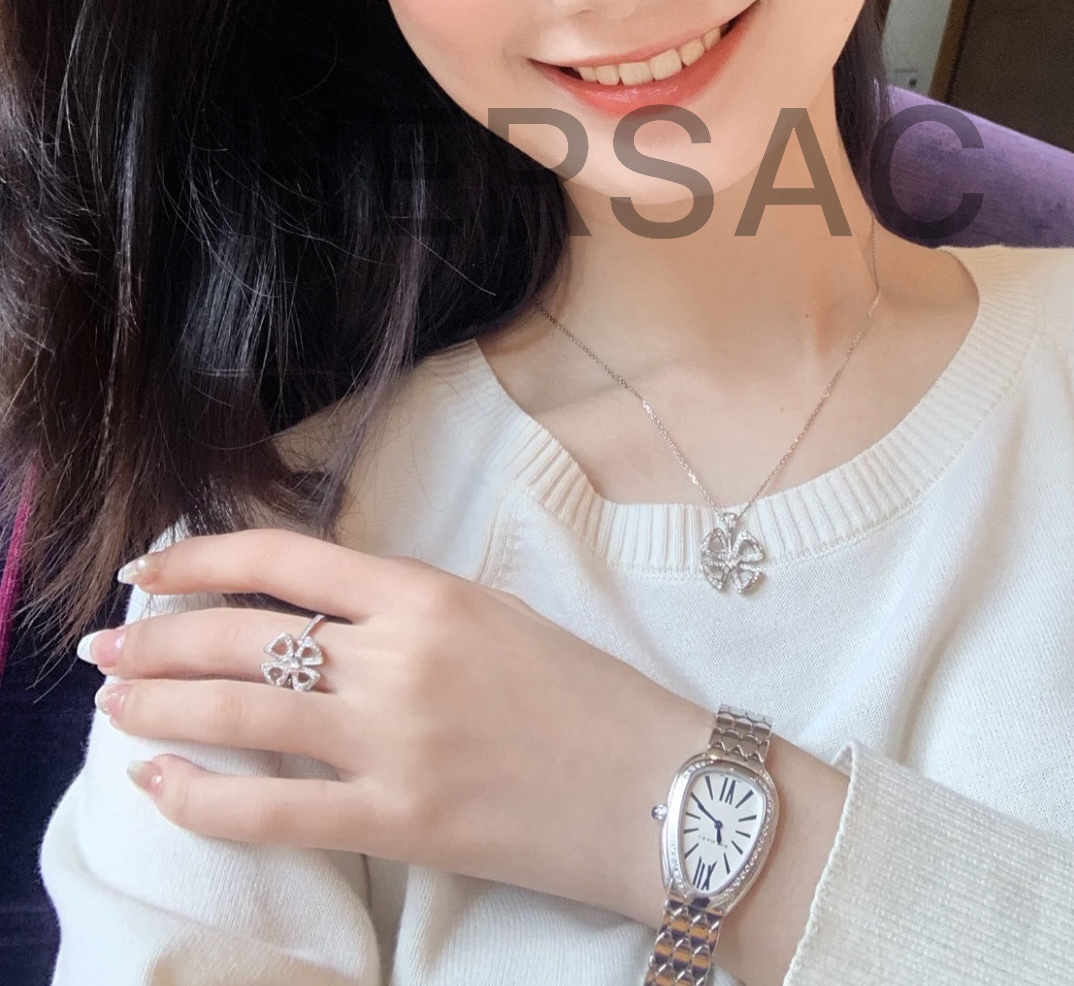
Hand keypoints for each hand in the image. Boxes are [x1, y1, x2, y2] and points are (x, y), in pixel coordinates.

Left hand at [79, 528, 710, 926]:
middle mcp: (399, 657)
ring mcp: (396, 741)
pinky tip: (158, 785)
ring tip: (112, 707)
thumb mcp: (495, 617)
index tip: (149, 570)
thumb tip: (309, 616)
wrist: (661, 786)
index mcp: (426, 593)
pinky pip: (275, 813)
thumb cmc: (585, 695)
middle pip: (244, 637)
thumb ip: (402, 610)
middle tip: (103, 649)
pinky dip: (202, 799)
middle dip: (157, 641)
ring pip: (243, 716)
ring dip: (160, 708)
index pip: (284, 559)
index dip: (200, 559)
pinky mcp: (400, 823)